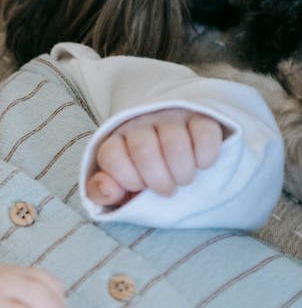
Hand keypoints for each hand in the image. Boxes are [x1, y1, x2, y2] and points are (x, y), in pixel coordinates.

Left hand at [86, 107, 223, 207]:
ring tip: (184, 180)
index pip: (111, 155)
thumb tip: (108, 189)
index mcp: (117, 139)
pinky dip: (205, 158)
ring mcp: (172, 117)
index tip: (140, 187)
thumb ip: (102, 191)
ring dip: (182, 173)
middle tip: (167, 190)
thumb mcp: (120, 184)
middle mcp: (142, 123)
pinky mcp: (201, 116)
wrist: (180, 139)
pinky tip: (202, 165)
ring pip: (175, 145)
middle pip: (144, 151)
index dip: (127, 179)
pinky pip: (205, 135)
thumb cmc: (145, 170)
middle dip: (158, 181)